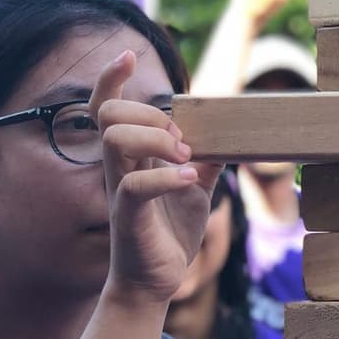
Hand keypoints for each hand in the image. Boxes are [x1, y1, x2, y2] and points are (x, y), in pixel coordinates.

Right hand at [90, 51, 222, 302]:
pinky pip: (136, 184)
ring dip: (156, 140)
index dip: (109, 78)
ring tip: (186, 159)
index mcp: (132, 155)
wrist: (156, 282)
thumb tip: (232, 133)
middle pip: (109, 115)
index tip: (125, 56)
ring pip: (115, 140)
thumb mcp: (196, 186)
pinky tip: (188, 180)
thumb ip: (208, 156)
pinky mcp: (128, 216)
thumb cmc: (171, 231)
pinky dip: (166, 176)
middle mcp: (119, 167)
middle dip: (148, 114)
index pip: (106, 107)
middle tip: (181, 140)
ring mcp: (120, 189)